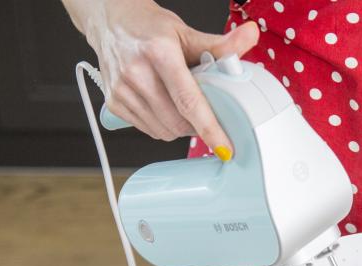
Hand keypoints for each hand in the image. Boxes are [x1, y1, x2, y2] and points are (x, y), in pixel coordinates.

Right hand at [81, 0, 257, 157]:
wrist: (110, 21)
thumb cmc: (149, 28)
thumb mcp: (187, 33)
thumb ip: (221, 44)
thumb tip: (251, 36)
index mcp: (159, 52)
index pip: (189, 101)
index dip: (209, 129)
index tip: (225, 148)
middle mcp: (136, 72)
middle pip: (177, 122)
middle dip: (197, 127)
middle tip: (204, 112)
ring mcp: (122, 89)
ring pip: (163, 131)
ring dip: (179, 127)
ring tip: (179, 104)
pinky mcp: (114, 102)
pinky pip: (148, 130)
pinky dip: (162, 125)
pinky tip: (163, 105)